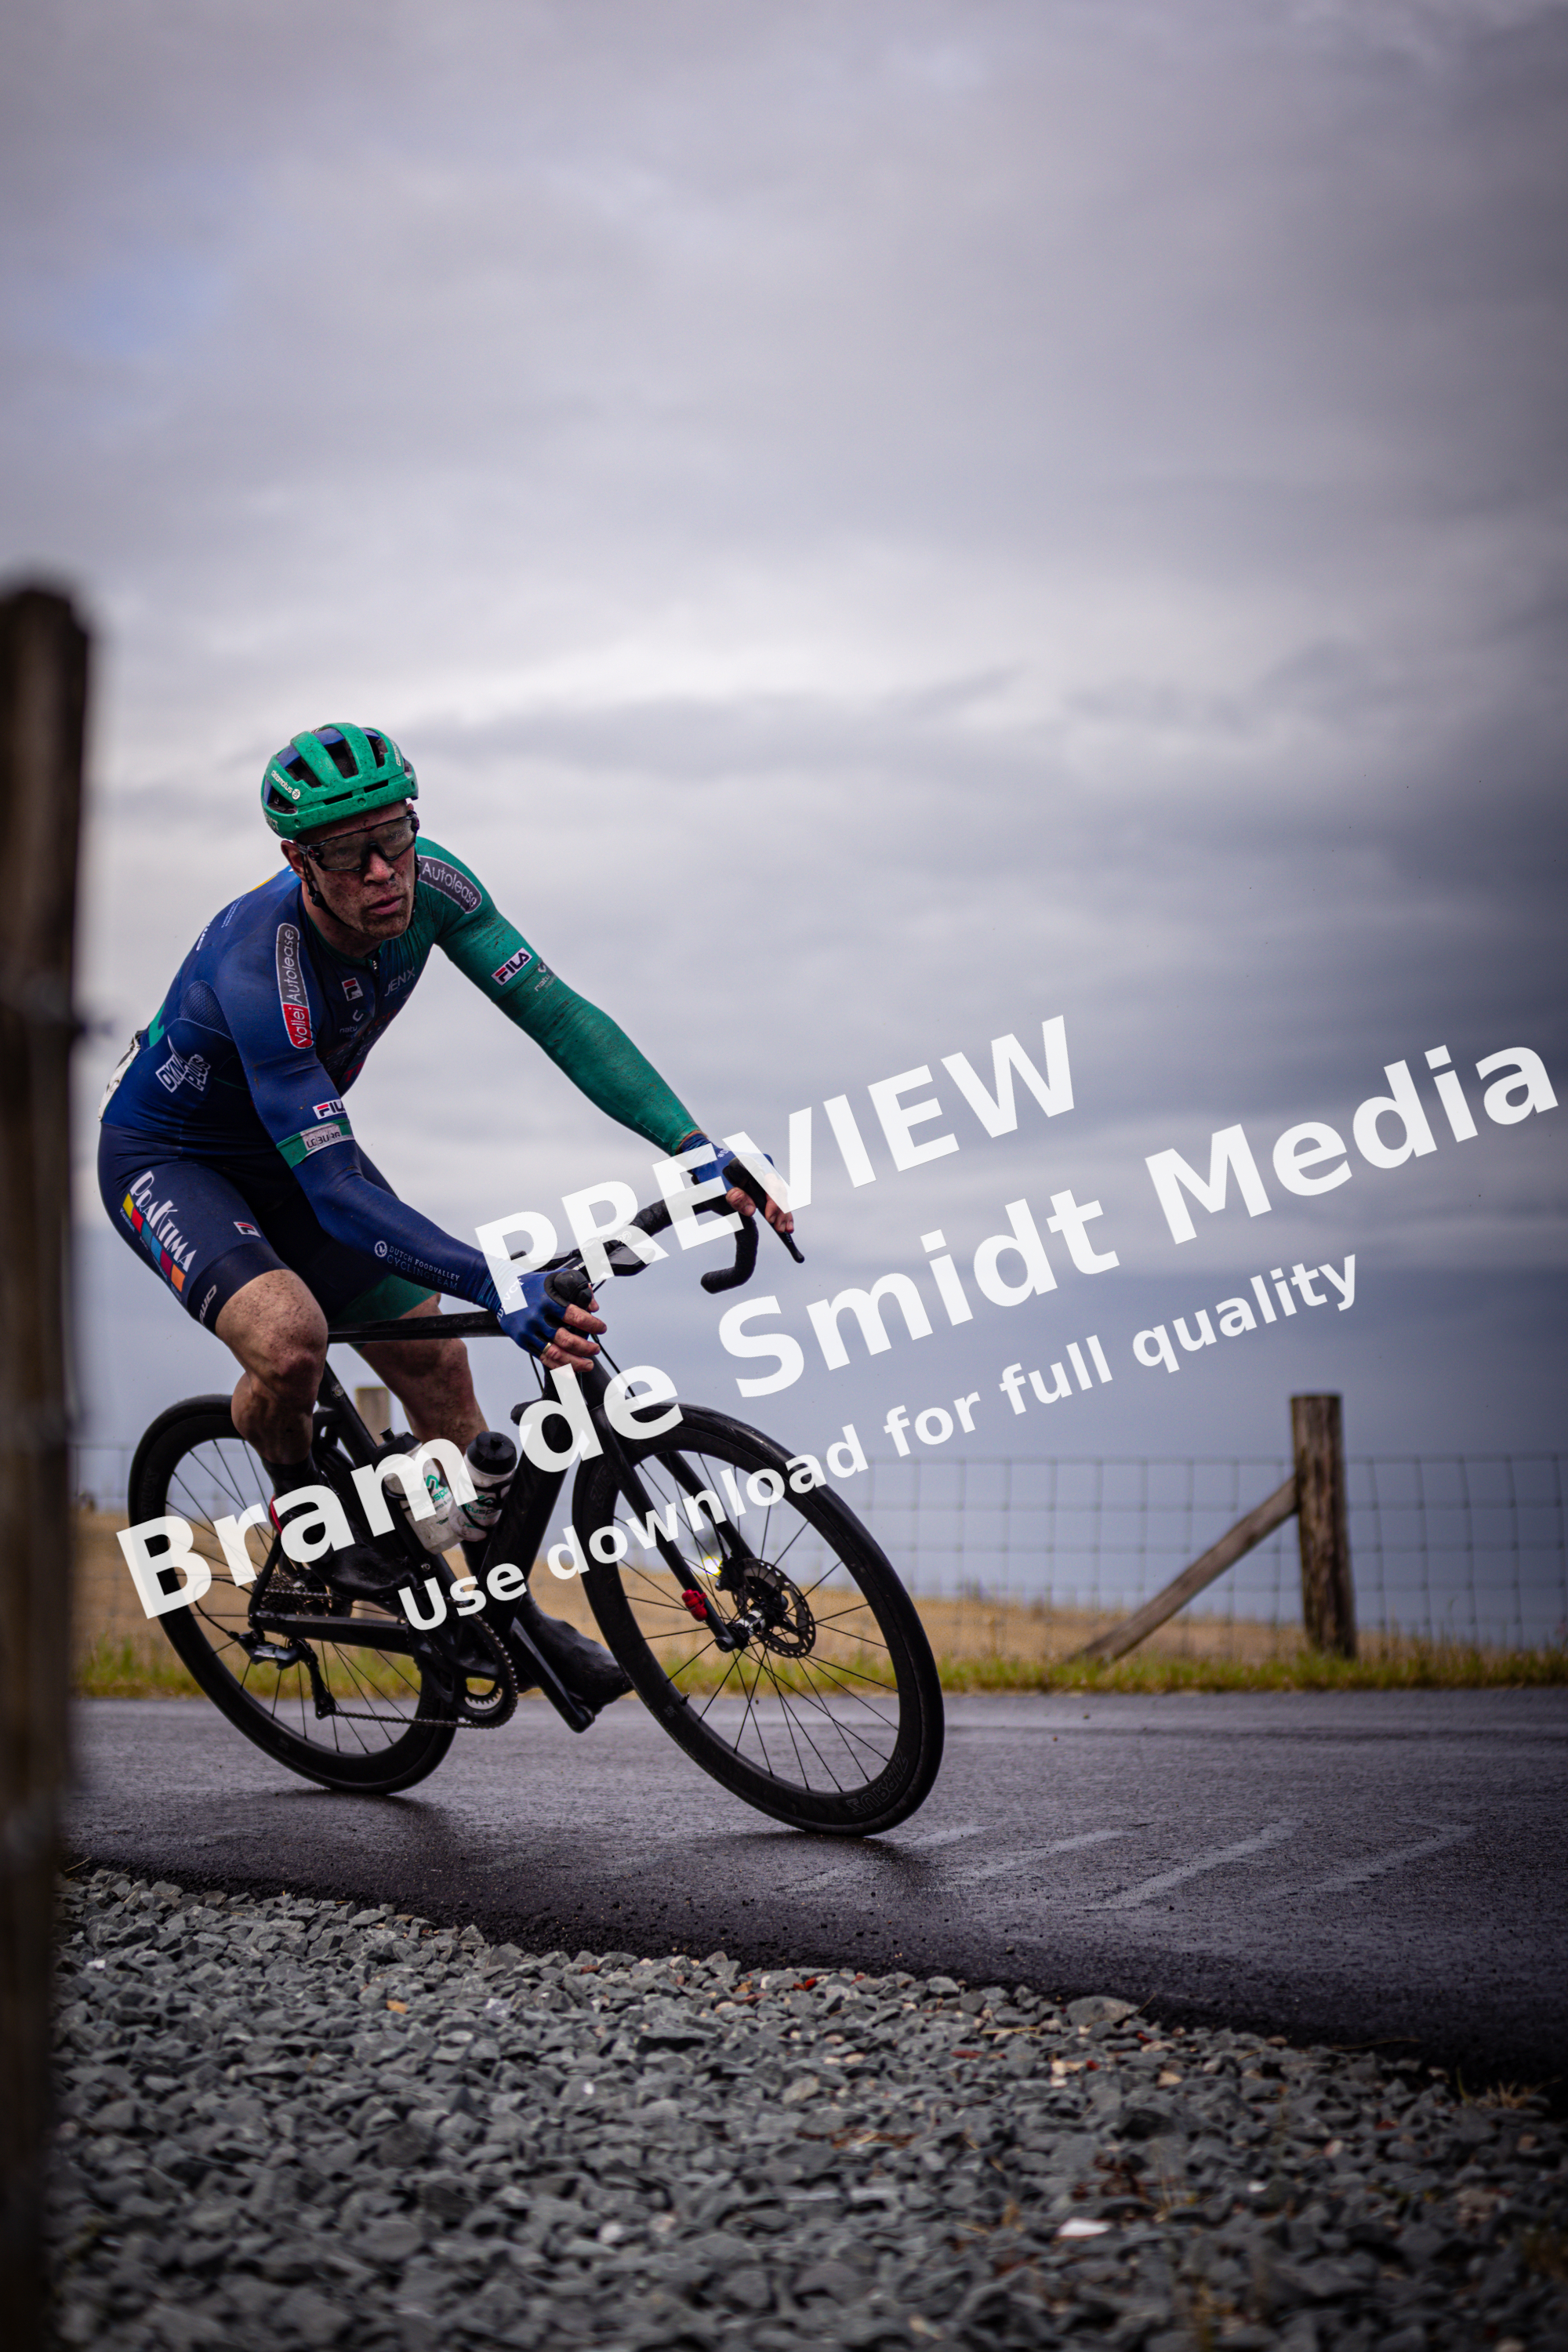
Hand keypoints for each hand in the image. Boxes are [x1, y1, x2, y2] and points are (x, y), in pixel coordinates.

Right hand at [496, 1267, 606, 1366]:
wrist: (501, 1289)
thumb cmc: (530, 1284)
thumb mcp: (554, 1278)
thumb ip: (576, 1287)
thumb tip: (593, 1306)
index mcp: (547, 1300)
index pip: (575, 1316)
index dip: (592, 1324)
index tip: (601, 1328)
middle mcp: (537, 1317)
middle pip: (566, 1339)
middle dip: (585, 1347)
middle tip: (595, 1349)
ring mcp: (528, 1331)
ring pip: (555, 1353)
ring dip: (575, 1362)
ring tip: (588, 1364)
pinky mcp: (522, 1341)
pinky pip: (543, 1357)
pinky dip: (558, 1366)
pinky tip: (570, 1370)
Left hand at [680, 1132, 795, 1242]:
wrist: (707, 1161)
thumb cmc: (712, 1170)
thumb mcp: (718, 1184)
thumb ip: (734, 1196)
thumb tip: (751, 1210)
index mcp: (754, 1162)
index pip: (770, 1183)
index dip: (773, 1202)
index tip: (769, 1218)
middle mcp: (764, 1166)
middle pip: (778, 1190)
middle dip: (780, 1211)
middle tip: (779, 1228)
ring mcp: (765, 1174)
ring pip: (779, 1195)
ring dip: (782, 1212)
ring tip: (784, 1229)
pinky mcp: (764, 1183)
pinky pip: (775, 1197)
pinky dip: (779, 1210)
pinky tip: (785, 1224)